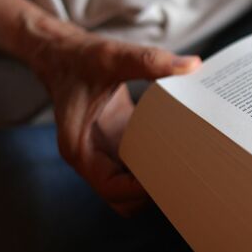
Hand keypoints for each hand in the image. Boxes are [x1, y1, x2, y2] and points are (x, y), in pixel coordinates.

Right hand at [24, 17, 200, 215]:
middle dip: (151, 193)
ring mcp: (105, 152)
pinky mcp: (117, 142)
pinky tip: (180, 148)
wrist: (61, 52)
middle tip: (185, 172)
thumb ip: (149, 61)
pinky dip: (156, 164)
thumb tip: (190, 65)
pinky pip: (138, 167)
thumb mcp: (112, 56)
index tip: (172, 175)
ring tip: (185, 164)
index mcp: (81, 148)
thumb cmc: (79, 58)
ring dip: (154, 183)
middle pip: (124, 199)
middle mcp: (91, 157)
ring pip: (131, 189)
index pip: (113, 189)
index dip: (142, 190)